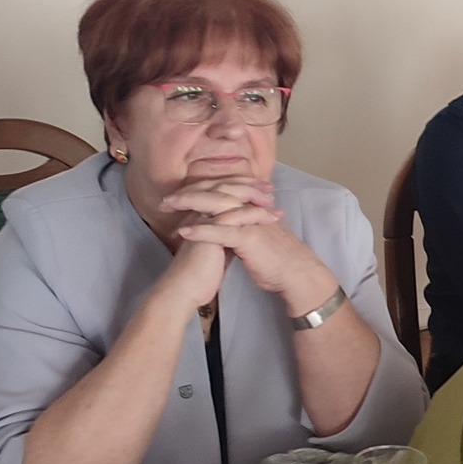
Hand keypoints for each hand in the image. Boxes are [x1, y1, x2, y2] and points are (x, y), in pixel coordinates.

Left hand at [166, 178, 329, 307]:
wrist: (296, 272)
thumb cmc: (276, 257)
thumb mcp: (256, 236)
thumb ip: (241, 227)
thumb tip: (225, 226)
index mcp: (251, 206)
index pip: (221, 191)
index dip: (198, 192)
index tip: (177, 198)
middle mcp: (250, 208)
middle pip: (215, 192)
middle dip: (188, 193)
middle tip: (165, 199)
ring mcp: (250, 221)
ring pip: (217, 205)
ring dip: (190, 204)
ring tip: (168, 207)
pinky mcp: (249, 237)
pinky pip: (221, 231)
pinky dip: (201, 230)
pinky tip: (183, 231)